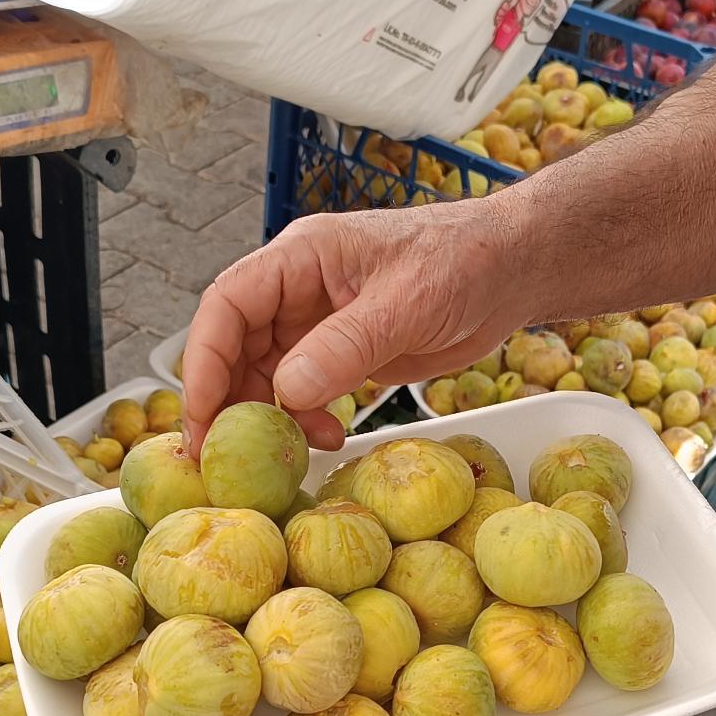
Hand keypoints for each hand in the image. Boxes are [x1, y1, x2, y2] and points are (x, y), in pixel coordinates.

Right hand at [178, 200, 534, 452]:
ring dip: (266, 416)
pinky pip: (301, 390)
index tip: (204, 415)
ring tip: (286, 453)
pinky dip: (303, 419)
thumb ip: (346, 346)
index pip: (227, 304)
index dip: (204, 360)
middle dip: (225, 400)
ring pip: (263, 372)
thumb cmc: (464, 262)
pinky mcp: (342, 353)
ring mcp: (318, 322)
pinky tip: (327, 439)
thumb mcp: (406, 304)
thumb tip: (288, 390)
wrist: (511, 274)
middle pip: (234, 344)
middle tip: (223, 458)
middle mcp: (298, 288)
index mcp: (302, 257)